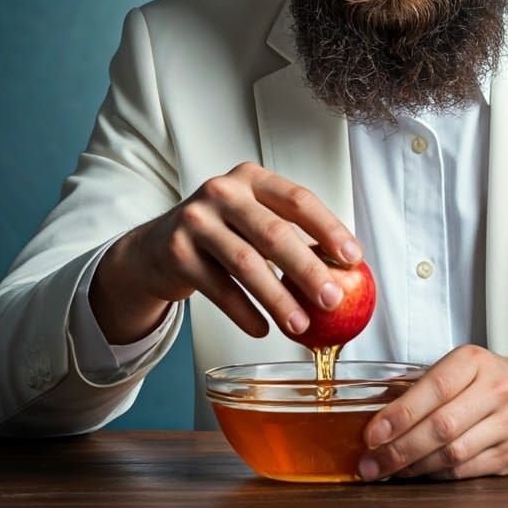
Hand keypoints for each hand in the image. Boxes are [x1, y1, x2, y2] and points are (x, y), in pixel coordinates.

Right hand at [89, 162, 361, 344]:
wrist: (155, 247)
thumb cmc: (221, 232)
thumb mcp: (252, 218)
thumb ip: (290, 232)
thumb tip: (343, 268)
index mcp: (252, 178)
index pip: (298, 200)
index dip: (329, 228)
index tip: (353, 258)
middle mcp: (222, 192)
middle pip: (274, 232)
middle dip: (308, 269)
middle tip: (333, 299)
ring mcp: (196, 220)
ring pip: (246, 264)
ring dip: (278, 299)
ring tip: (301, 325)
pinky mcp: (177, 253)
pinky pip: (219, 289)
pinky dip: (244, 313)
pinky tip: (262, 329)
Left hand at [358, 346, 507, 480]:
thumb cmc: (491, 379)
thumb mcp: (462, 365)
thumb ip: (424, 383)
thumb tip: (376, 410)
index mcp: (475, 361)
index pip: (434, 387)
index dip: (400, 413)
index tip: (372, 433)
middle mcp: (495, 390)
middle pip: (441, 426)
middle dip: (399, 448)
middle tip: (371, 463)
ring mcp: (507, 424)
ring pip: (452, 453)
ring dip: (414, 466)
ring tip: (387, 471)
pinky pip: (465, 471)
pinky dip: (436, 475)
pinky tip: (417, 473)